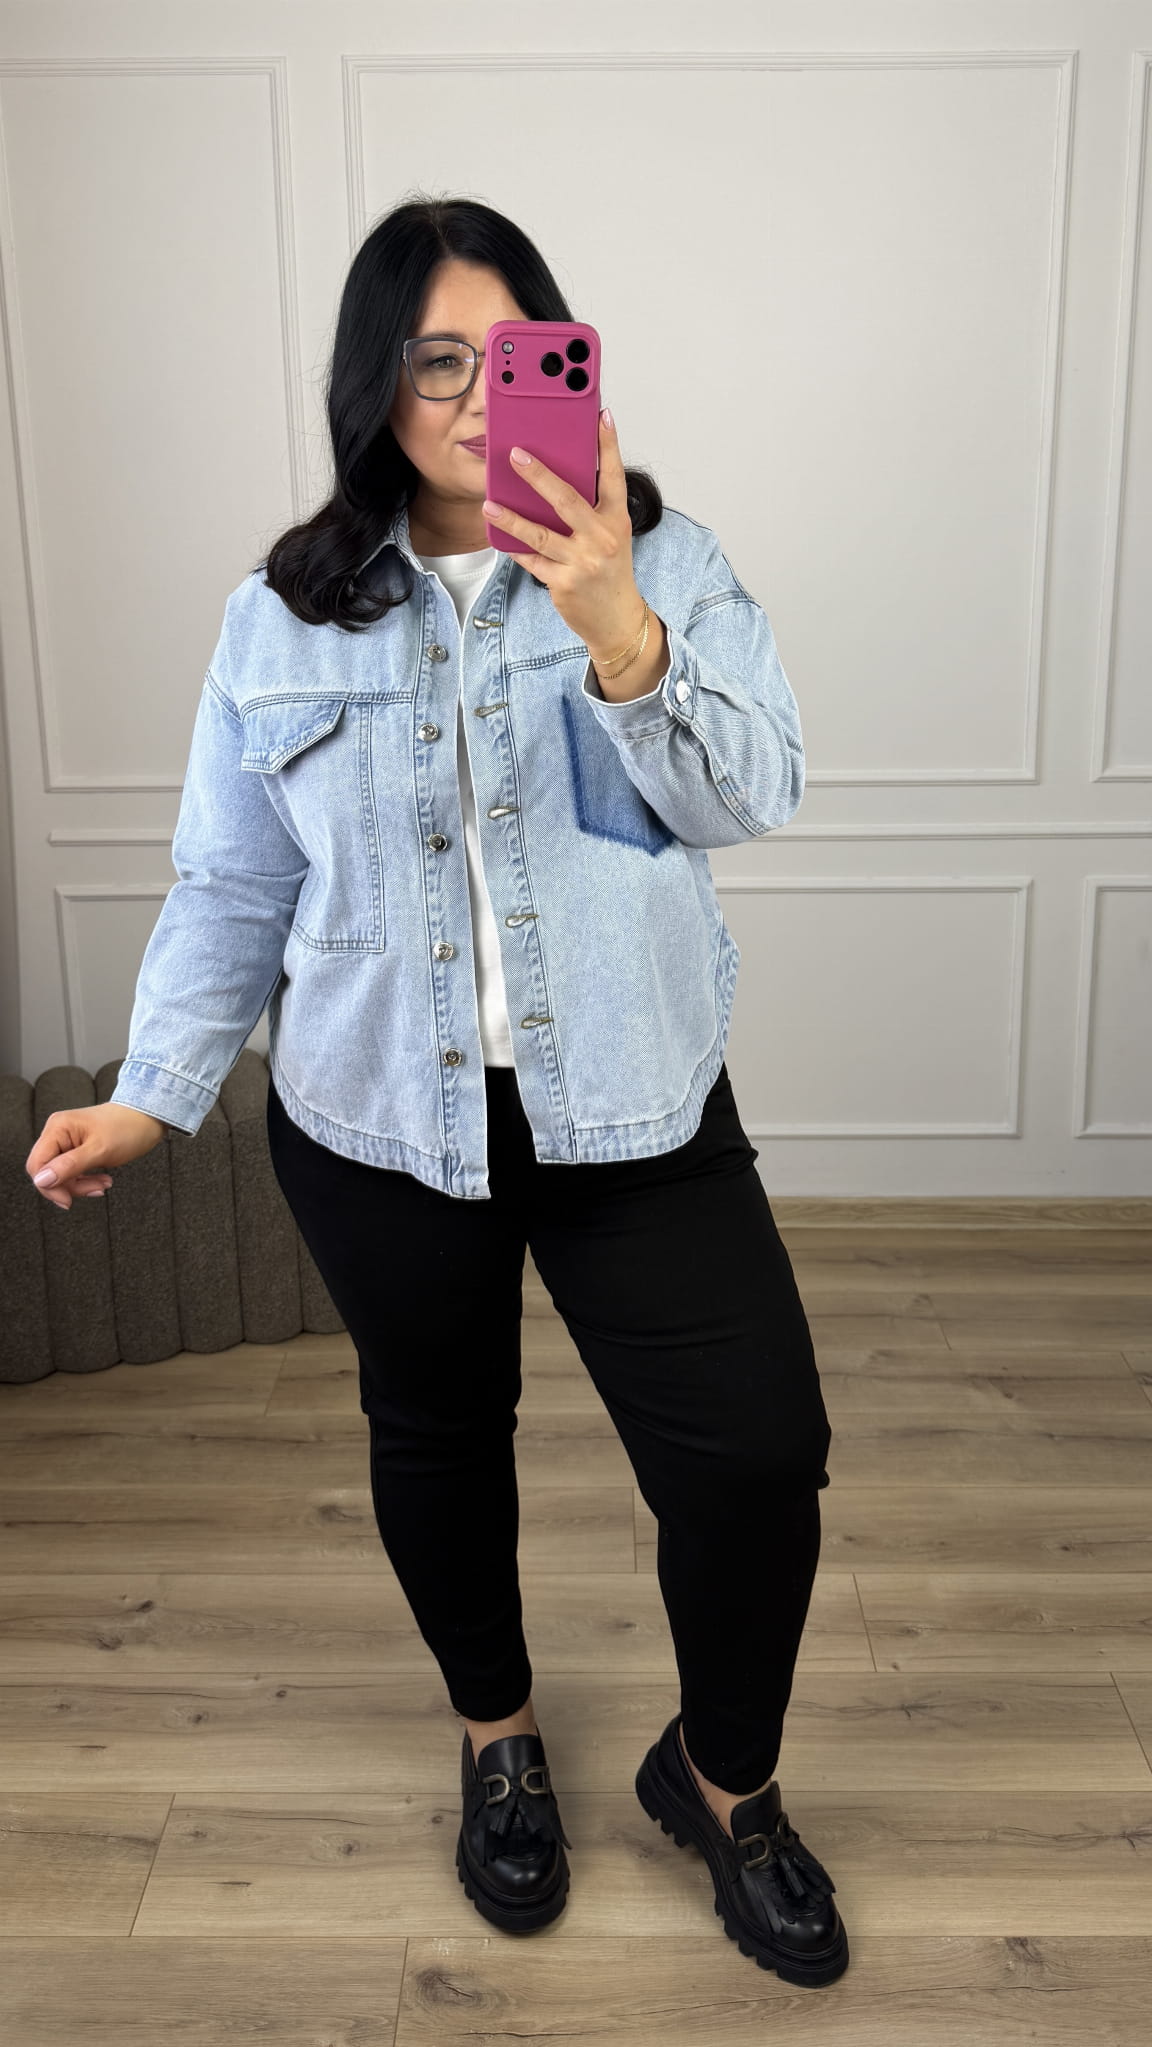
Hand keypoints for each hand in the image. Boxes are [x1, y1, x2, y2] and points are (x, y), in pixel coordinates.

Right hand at [25, 1102, 167, 1210]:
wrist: (148, 1118)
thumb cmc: (128, 1128)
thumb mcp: (99, 1150)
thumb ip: (69, 1166)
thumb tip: (41, 1181)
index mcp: (58, 1128)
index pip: (37, 1164)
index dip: (48, 1186)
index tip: (67, 1200)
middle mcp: (58, 1133)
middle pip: (47, 1172)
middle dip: (69, 1186)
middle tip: (94, 1189)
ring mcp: (67, 1141)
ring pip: (60, 1175)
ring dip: (81, 1185)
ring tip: (104, 1184)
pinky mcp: (77, 1149)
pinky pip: (72, 1172)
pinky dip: (86, 1180)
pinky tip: (103, 1180)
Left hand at [482, 409, 645, 657]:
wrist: (616, 620)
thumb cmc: (610, 571)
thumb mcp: (611, 536)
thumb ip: (591, 509)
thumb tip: (556, 478)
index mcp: (616, 520)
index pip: (613, 476)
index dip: (608, 445)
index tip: (602, 416)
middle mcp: (601, 539)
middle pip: (567, 500)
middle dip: (539, 476)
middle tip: (516, 455)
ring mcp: (581, 563)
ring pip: (539, 534)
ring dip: (511, 518)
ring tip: (489, 503)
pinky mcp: (562, 583)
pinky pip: (531, 560)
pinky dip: (513, 547)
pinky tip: (496, 533)